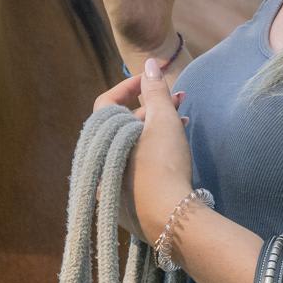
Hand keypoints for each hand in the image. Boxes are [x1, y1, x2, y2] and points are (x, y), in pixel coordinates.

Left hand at [92, 71, 190, 240]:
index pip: (107, 102)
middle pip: (122, 125)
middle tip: (178, 102)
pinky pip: (135, 168)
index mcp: (102, 139)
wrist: (169, 218)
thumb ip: (155, 89)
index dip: (130, 86)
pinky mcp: (123, 204)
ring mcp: (110, 185)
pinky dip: (152, 154)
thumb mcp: (162, 120)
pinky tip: (174, 151)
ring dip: (155, 130)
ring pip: (131, 146)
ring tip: (182, 123)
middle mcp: (99, 161)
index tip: (153, 80)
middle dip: (151, 108)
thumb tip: (148, 63)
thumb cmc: (164, 164)